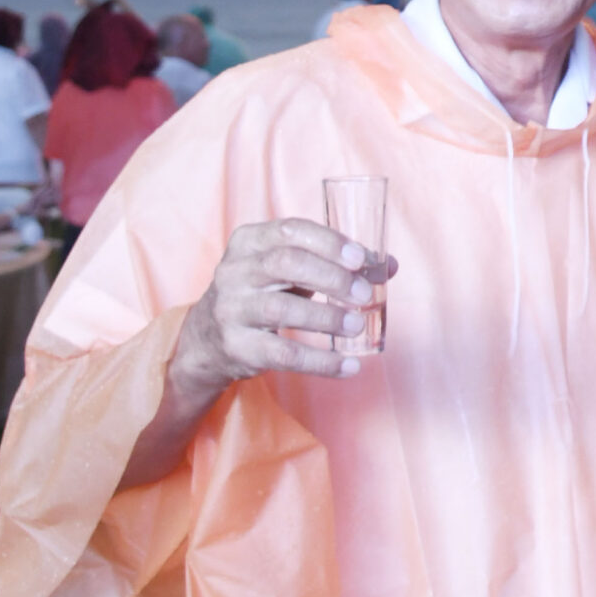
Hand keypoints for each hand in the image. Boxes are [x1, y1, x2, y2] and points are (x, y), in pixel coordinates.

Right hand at [174, 219, 396, 395]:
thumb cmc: (263, 292)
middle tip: (364, 295)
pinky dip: (320, 362)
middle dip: (331, 278)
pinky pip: (283, 355)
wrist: (208, 339)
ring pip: (282, 310)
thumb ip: (335, 263)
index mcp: (249, 241)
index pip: (290, 230)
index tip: (360, 259)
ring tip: (357, 325)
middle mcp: (235, 271)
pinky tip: (348, 366)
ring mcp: (231, 310)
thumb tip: (388, 266)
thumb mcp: (290, 269)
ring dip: (326, 318)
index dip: (328, 242)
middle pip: (286, 265)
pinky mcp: (237, 347)